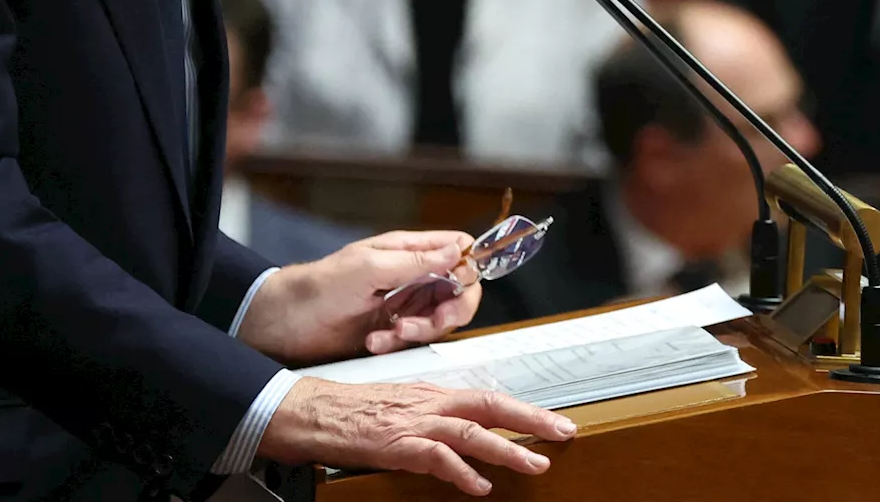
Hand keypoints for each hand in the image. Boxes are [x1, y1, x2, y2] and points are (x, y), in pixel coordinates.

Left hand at [237, 230, 480, 365]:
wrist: (287, 322)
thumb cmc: (322, 285)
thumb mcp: (370, 267)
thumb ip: (416, 261)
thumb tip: (457, 250)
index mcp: (407, 249)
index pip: (457, 248)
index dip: (469, 265)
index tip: (463, 285)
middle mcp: (410, 274)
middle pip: (458, 290)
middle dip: (451, 310)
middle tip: (433, 322)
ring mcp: (402, 303)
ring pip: (438, 319)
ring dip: (420, 330)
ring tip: (390, 332)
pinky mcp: (391, 330)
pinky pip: (413, 341)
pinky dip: (397, 344)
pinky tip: (374, 342)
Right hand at [258, 377, 577, 495]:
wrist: (314, 410)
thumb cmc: (353, 411)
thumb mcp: (402, 408)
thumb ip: (435, 419)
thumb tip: (466, 436)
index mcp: (433, 394)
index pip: (487, 396)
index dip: (524, 408)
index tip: (554, 422)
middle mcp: (429, 402)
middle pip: (489, 404)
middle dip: (530, 418)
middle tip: (564, 432)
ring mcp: (414, 422)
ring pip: (470, 429)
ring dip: (506, 447)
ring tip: (535, 464)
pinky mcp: (396, 443)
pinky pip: (435, 456)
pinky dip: (460, 470)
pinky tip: (478, 485)